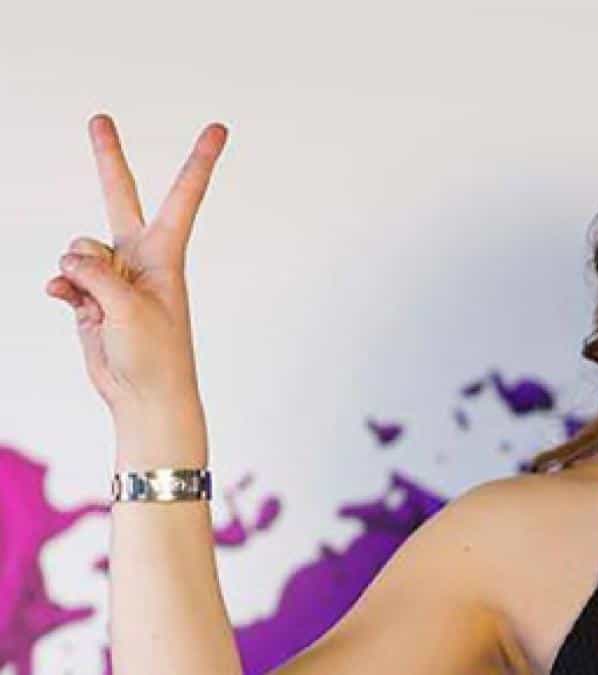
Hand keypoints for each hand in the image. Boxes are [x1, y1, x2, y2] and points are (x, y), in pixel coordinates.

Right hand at [46, 114, 228, 419]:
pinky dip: (62, 288)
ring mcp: (112, 275)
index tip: (219, 128)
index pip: (183, 197)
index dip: (200, 161)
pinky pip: (63, 276)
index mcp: (166, 254)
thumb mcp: (131, 309)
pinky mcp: (89, 296)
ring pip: (78, 249)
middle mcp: (139, 256)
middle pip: (119, 196)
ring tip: (100, 307)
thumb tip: (69, 262)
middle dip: (107, 158)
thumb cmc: (155, 356)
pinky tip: (68, 303)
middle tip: (98, 117)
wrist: (143, 396)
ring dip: (77, 273)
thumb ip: (98, 275)